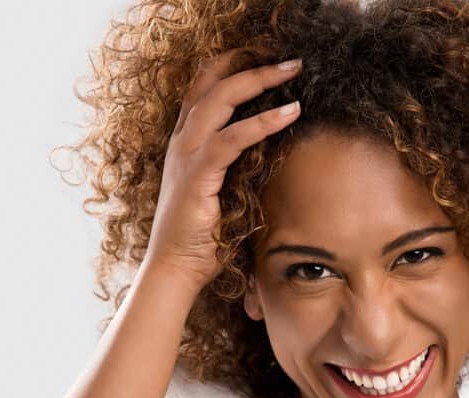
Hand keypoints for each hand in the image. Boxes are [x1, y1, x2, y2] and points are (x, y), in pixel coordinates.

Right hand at [143, 48, 302, 286]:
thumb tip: (274, 157)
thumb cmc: (202, 239)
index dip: (231, 67)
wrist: (175, 269)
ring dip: (259, 81)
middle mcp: (182, 143)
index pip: (204, 90)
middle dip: (252, 65)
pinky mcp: (197, 176)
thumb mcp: (223, 194)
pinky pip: (232, 139)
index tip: (265, 58)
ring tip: (292, 71)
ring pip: (220, 100)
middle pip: (212, 84)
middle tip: (290, 60)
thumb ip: (240, 170)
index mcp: (185, 144)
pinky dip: (263, 122)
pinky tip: (290, 113)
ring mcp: (186, 157)